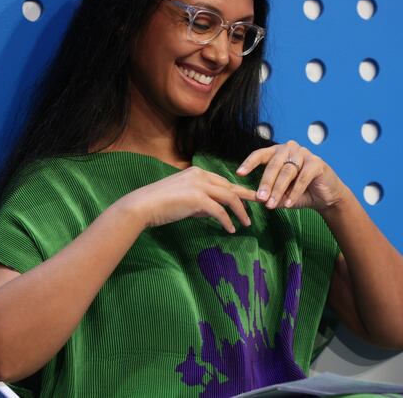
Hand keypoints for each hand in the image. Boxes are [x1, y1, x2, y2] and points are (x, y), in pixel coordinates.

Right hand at [121, 166, 256, 233]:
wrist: (143, 205)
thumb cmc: (159, 204)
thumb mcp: (182, 198)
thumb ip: (199, 201)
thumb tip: (213, 212)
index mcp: (196, 173)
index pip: (222, 181)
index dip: (236, 189)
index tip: (247, 196)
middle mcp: (200, 176)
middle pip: (229, 186)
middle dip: (245, 196)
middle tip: (259, 203)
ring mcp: (199, 186)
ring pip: (229, 197)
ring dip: (240, 211)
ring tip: (247, 223)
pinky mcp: (198, 199)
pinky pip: (219, 211)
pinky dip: (227, 221)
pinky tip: (231, 229)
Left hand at [235, 140, 348, 212]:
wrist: (325, 197)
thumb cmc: (300, 192)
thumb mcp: (280, 195)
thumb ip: (268, 194)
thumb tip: (251, 198)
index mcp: (277, 152)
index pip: (260, 154)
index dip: (249, 163)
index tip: (239, 173)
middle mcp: (289, 148)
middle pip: (274, 165)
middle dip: (266, 183)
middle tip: (260, 198)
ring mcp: (304, 153)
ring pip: (287, 172)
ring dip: (278, 190)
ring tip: (271, 204)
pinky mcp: (317, 163)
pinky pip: (302, 178)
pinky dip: (294, 192)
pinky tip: (288, 203)